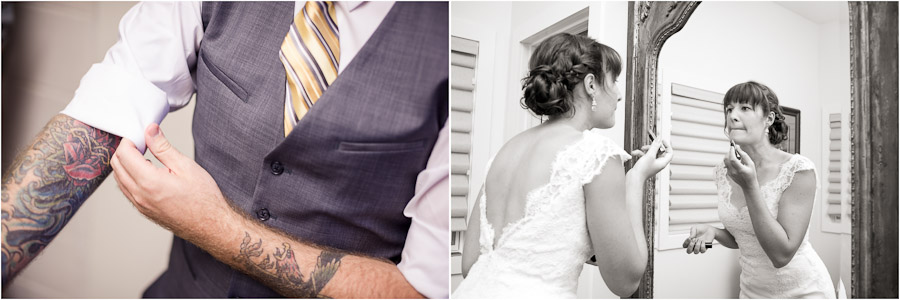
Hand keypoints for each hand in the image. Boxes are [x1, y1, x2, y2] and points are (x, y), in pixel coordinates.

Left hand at [110, 124, 231, 239]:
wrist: (210, 224)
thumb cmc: (204, 198)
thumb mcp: (185, 166)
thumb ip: (163, 147)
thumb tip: (150, 130)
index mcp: (149, 181)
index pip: (124, 153)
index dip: (131, 139)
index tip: (143, 134)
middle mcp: (139, 195)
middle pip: (116, 165)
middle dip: (125, 149)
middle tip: (144, 142)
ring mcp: (139, 204)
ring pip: (119, 178)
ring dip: (126, 163)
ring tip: (146, 155)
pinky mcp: (143, 210)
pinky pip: (126, 189)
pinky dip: (130, 176)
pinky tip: (147, 171)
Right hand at [629, 137, 673, 179]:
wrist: (634, 178)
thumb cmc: (643, 170)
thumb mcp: (649, 155)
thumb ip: (655, 146)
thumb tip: (659, 139)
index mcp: (662, 162)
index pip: (669, 153)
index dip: (667, 146)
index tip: (662, 140)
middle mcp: (658, 163)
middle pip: (659, 151)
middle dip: (653, 147)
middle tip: (649, 145)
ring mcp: (652, 164)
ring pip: (651, 153)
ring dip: (646, 150)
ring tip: (641, 149)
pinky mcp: (645, 164)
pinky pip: (645, 156)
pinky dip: (640, 153)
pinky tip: (635, 153)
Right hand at [683, 224, 715, 253]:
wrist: (709, 229)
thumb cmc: (701, 229)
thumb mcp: (694, 228)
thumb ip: (692, 232)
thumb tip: (690, 237)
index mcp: (690, 241)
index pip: (684, 246)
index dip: (686, 243)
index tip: (689, 238)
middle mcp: (694, 245)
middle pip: (688, 251)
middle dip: (690, 246)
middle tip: (694, 240)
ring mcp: (699, 247)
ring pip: (696, 252)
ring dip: (697, 245)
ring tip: (700, 240)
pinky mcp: (705, 248)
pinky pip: (702, 250)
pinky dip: (703, 246)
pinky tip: (704, 241)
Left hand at [723, 144, 756, 188]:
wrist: (748, 185)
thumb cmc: (751, 173)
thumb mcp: (750, 164)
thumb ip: (744, 155)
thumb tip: (737, 147)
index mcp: (740, 169)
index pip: (732, 159)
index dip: (731, 151)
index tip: (732, 146)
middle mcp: (733, 172)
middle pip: (726, 159)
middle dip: (729, 152)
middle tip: (734, 149)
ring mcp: (730, 173)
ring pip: (725, 161)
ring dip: (729, 156)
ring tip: (737, 156)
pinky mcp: (728, 173)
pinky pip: (726, 164)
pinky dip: (729, 160)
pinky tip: (736, 161)